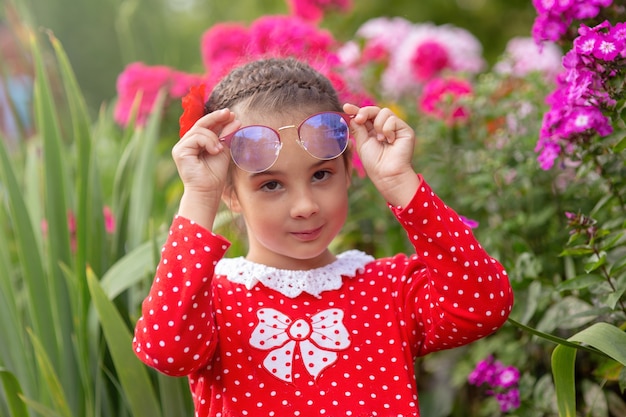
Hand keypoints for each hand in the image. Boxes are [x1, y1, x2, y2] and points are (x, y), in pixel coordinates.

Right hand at [172, 108, 239, 228]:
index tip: (232, 114)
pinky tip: (215, 151)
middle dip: (216, 118)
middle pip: (201, 124)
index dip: (218, 118)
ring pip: (199, 130)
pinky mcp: (179, 151)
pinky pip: (195, 137)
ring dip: (214, 137)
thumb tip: (235, 119)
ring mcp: (181, 147)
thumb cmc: (215, 174)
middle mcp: (187, 143)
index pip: (206, 126)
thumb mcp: (224, 150)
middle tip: (228, 113)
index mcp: (196, 143)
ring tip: (221, 149)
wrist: (209, 191)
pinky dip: (208, 142)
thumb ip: (226, 135)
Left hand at [344, 104, 418, 206]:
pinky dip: (388, 129)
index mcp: (373, 131)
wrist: (387, 174)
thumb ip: (358, 128)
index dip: (356, 110)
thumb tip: (352, 115)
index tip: (346, 107)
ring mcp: (396, 128)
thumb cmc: (374, 162)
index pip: (365, 116)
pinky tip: (390, 141)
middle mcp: (385, 128)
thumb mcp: (362, 143)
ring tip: (380, 139)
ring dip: (378, 125)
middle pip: (375, 110)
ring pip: (384, 112)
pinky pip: (393, 120)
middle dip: (365, 112)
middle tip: (358, 119)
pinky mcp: (405, 130)